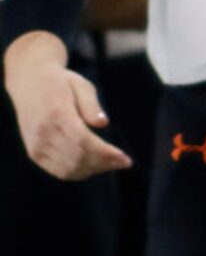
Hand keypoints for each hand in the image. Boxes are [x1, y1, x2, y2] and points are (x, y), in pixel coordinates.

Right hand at [4, 37, 130, 179]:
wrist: (30, 83)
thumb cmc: (62, 83)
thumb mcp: (81, 85)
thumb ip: (92, 105)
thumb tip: (103, 123)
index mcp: (56, 113)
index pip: (83, 141)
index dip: (106, 154)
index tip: (126, 160)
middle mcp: (43, 132)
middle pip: (77, 157)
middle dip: (104, 164)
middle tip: (124, 163)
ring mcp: (36, 144)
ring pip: (68, 169)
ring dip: (93, 170)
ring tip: (111, 164)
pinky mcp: (34, 152)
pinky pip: (58, 171)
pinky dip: (78, 173)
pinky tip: (93, 167)